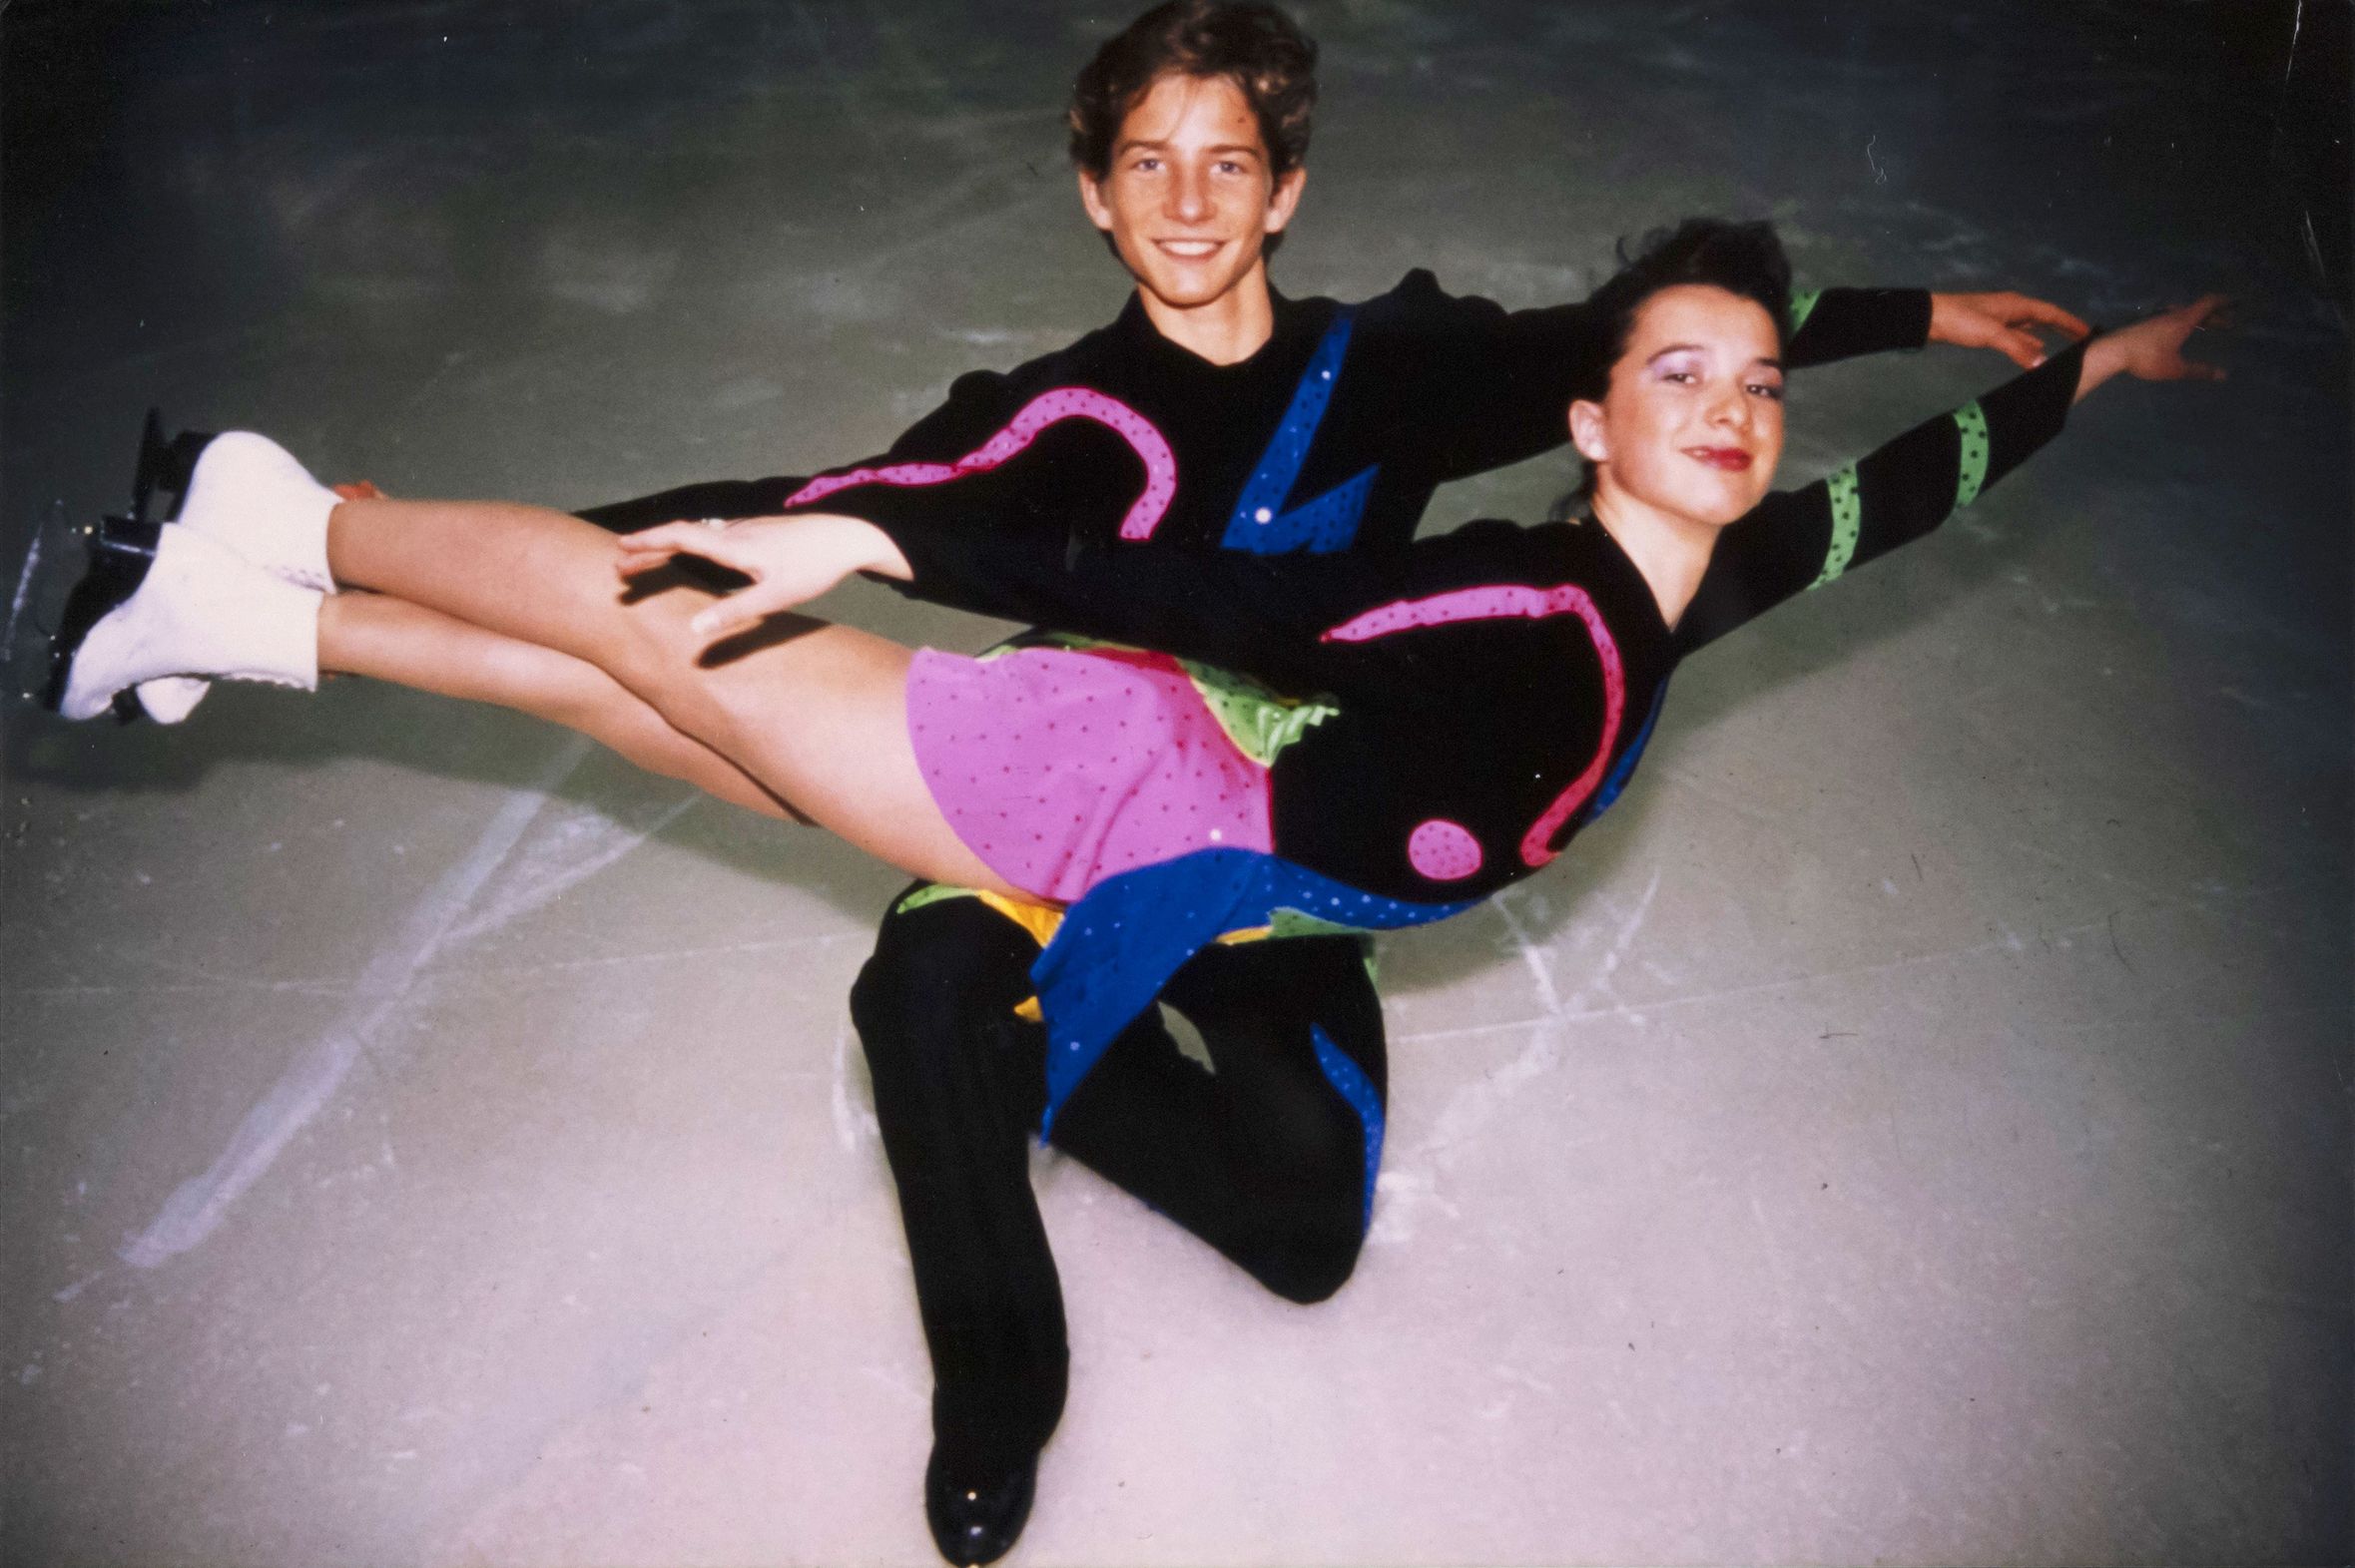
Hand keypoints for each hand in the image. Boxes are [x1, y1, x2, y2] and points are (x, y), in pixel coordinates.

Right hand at [614, 512, 911, 646]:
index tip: (620, 549)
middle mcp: (734, 532)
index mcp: (732, 546)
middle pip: (682, 535)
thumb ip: (734, 612)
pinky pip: (713, 535)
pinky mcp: (759, 531)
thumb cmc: (813, 568)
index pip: (679, 538)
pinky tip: (693, 552)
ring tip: (648, 561)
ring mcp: (747, 528)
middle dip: (649, 548)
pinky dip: (691, 543)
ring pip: (697, 534)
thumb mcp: (775, 596)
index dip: (647, 543)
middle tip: (620, 564)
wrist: (848, 535)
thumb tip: (692, 630)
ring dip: (668, 546)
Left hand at [1928, 290, 2092, 368]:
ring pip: (2030, 326)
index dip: (2071, 322)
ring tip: (2063, 346)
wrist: (1929, 318)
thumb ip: (2018, 348)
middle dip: (2063, 327)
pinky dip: (2028, 341)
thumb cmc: (1959, 320)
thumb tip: (2042, 363)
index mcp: (2017, 304)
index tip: (2089, 332)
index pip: (2052, 312)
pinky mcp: (1988, 327)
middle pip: (2044, 317)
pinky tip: (2031, 349)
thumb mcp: (1992, 334)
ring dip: (2046, 334)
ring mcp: (2000, 317)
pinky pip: (2017, 333)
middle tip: (2081, 339)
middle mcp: (2012, 308)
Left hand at [2074, 295, 2228, 401]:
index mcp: (2183, 319)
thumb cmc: (2147, 358)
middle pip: (2198, 309)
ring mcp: (2158, 317)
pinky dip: (2184, 322)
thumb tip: (2223, 375)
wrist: (2113, 351)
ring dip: (2198, 319)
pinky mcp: (2146, 324)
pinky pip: (2172, 318)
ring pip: (2184, 314)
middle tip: (2226, 324)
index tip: (2236, 302)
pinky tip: (2180, 334)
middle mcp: (2172, 314)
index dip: (2224, 301)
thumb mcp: (2175, 368)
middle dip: (2214, 316)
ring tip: (2206, 328)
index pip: (2209, 303)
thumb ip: (2199, 371)